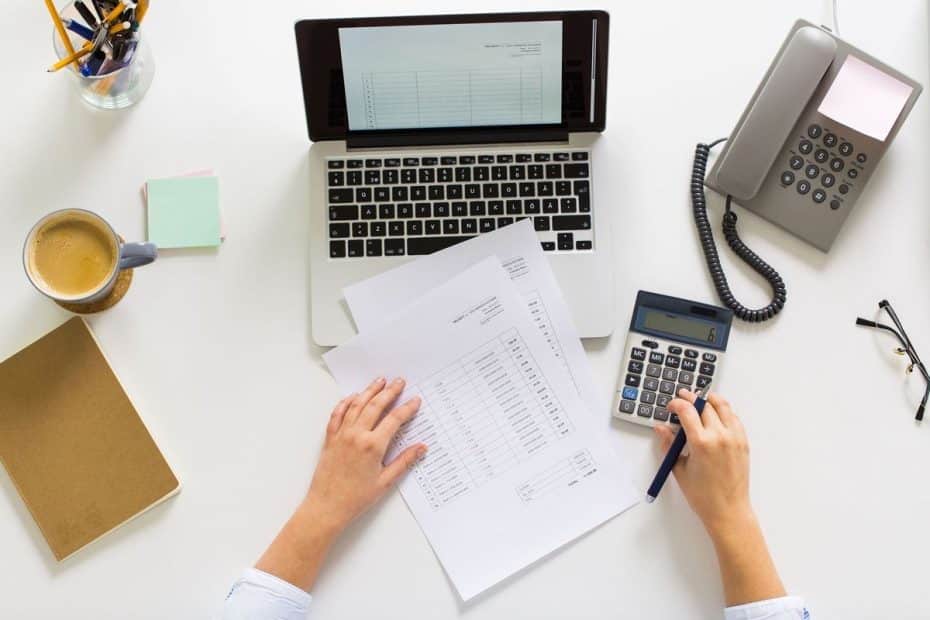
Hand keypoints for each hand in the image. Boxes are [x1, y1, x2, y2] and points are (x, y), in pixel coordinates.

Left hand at [304, 377, 426, 534]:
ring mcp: (342, 435)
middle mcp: (357, 435)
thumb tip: (421, 448)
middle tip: (399, 382)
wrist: (326, 507)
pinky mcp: (331, 438)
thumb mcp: (385, 481)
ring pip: (357, 405)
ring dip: (369, 391)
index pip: (394, 419)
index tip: (415, 400)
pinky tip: (352, 397)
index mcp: (373, 446)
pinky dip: (345, 402)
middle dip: (390, 391)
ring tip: (379, 381)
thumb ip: (404, 461)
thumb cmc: (355, 498)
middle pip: (376, 405)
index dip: (407, 408)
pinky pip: (338, 414)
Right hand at [654, 390, 785, 605]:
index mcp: (701, 442)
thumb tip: (660, 428)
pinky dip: (724, 411)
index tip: (671, 406)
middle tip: (682, 399)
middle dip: (691, 399)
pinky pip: (734, 418)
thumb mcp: (679, 469)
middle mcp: (720, 436)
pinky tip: (716, 414)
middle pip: (704, 405)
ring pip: (723, 406)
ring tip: (701, 400)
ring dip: (710, 400)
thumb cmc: (702, 495)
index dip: (676, 403)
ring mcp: (734, 438)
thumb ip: (669, 445)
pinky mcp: (743, 443)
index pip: (687, 410)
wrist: (728, 510)